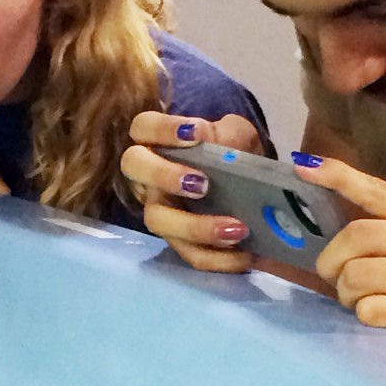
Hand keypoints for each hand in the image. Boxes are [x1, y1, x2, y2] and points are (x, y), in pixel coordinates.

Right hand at [120, 112, 264, 272]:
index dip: (161, 129)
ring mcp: (161, 212)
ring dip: (196, 227)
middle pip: (133, 167)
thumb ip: (226, 133)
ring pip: (158, 221)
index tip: (194, 135)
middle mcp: (150, 177)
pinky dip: (218, 258)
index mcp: (159, 144)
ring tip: (236, 228)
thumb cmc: (233, 152)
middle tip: (203, 184)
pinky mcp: (180, 244)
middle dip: (164, 175)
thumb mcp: (236, 135)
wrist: (252, 186)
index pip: (143, 127)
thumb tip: (218, 143)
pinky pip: (190, 255)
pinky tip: (245, 254)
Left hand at [297, 157, 385, 384]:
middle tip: (334, 277)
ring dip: (346, 294)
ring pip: (356, 275)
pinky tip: (381, 319)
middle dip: (332, 261)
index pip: (380, 192)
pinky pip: (370, 310)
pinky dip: (365, 316)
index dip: (339, 179)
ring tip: (360, 301)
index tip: (304, 168)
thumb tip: (346, 235)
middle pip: (356, 237)